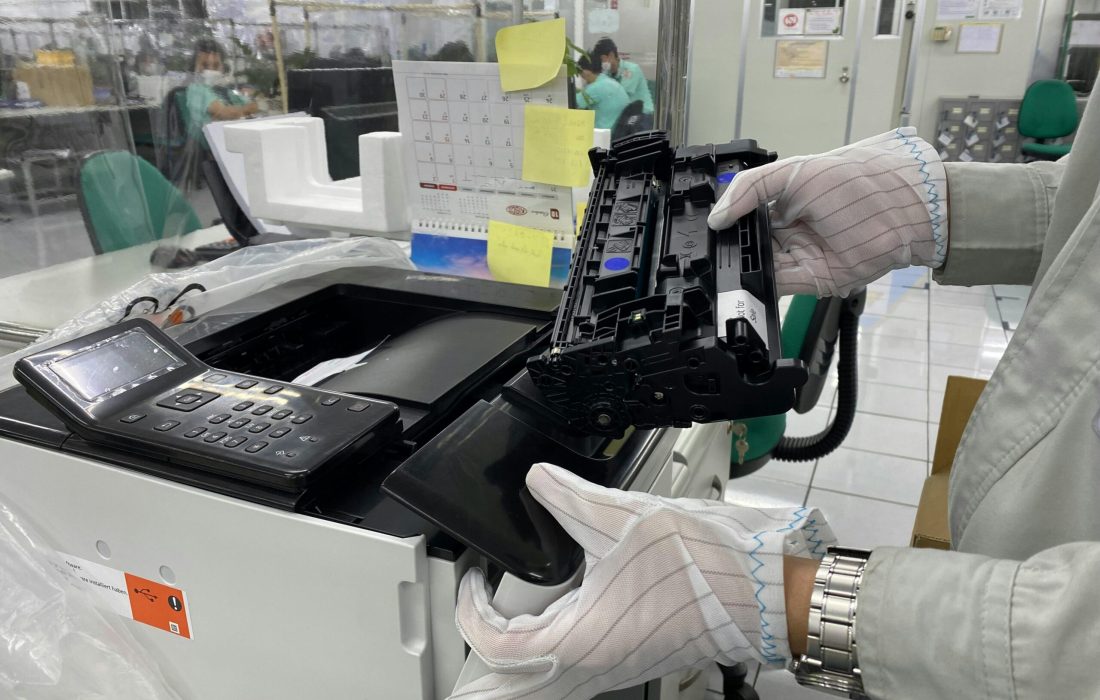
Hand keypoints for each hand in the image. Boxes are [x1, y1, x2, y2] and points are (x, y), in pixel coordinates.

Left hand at [449, 464, 834, 699]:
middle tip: (465, 637)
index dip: (471, 609)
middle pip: (515, 682)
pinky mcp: (633, 660)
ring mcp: (615, 668)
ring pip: (544, 683)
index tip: (472, 578)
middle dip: (483, 661)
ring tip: (497, 638)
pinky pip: (573, 674)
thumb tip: (538, 480)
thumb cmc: (705, 567)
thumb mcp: (623, 517)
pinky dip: (547, 659)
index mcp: (581, 638)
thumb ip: (569, 497)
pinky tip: (553, 630)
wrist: (761, 591)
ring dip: (514, 663)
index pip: (497, 644)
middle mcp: (594, 665)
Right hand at [707, 128, 947, 297]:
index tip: (709, 227)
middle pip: (750, 243)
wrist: (905, 210)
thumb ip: (751, 188)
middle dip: (732, 247)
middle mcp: (792, 229)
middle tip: (713, 249)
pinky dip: (758, 286)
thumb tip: (718, 216)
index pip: (746, 213)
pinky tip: (743, 280)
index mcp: (786, 199)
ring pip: (760, 267)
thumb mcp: (796, 171)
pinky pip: (777, 286)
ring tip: (723, 264)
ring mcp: (801, 255)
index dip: (727, 220)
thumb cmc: (859, 182)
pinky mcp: (812, 279)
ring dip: (742, 268)